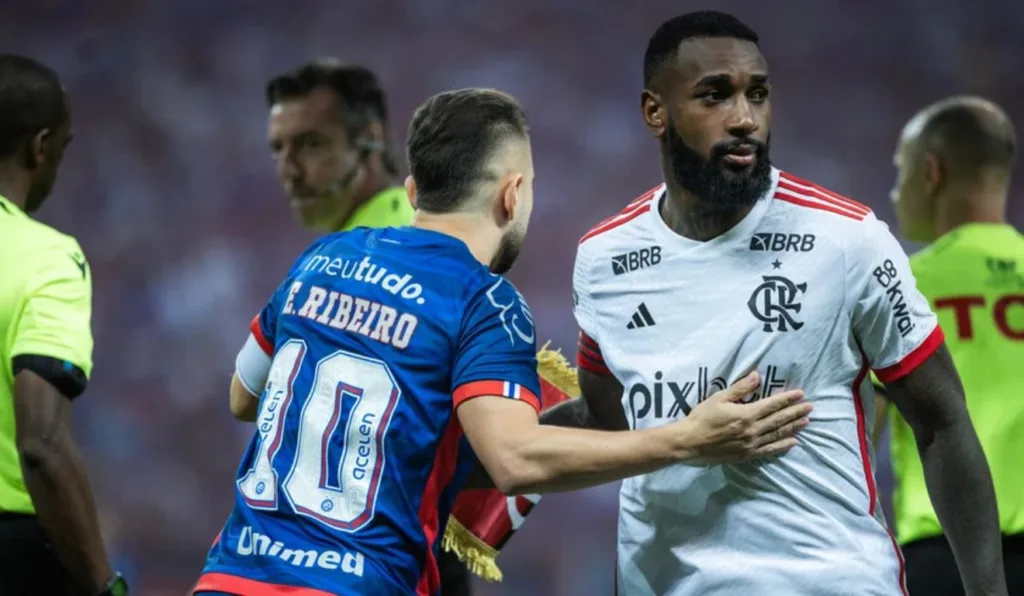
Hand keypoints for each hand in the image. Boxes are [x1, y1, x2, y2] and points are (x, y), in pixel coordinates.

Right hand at [675, 371, 809, 463]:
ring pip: (777, 434)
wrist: (690, 442)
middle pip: (778, 420)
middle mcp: (752, 430)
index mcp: (746, 414)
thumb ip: (740, 388)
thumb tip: (757, 376)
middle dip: (795, 412)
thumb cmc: (702, 417)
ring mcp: (751, 444)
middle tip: (810, 407)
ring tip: (806, 422)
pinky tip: (792, 442)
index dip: (788, 399)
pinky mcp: (747, 455)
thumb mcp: (719, 398)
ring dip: (793, 427)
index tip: (801, 394)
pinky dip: (782, 445)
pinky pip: (769, 450)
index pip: (772, 405)